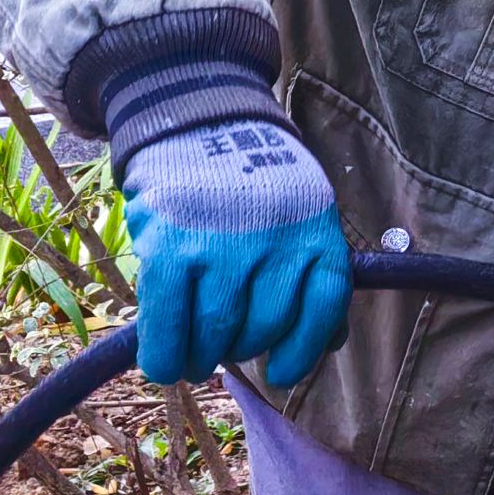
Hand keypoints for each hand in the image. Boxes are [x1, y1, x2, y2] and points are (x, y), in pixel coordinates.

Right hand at [120, 119, 350, 386]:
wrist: (198, 120)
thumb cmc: (256, 185)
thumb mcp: (304, 215)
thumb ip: (315, 274)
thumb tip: (329, 345)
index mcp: (317, 233)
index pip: (323, 311)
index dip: (302, 352)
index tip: (280, 373)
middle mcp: (275, 243)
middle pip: (263, 329)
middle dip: (240, 349)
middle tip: (221, 346)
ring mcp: (222, 247)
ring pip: (216, 334)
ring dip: (201, 357)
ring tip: (193, 354)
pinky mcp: (170, 248)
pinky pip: (167, 322)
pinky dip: (164, 354)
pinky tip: (164, 362)